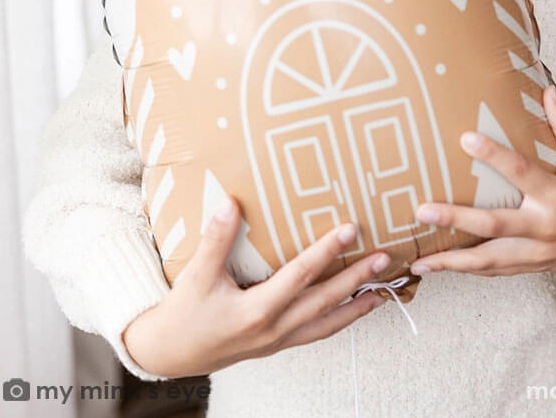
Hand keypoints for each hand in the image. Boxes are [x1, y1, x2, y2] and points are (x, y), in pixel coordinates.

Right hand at [122, 199, 389, 377]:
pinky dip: (341, 320)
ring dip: (358, 305)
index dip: (327, 250)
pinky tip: (355, 308)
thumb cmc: (184, 313)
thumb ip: (215, 239)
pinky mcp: (277, 344)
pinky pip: (317, 333)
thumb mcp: (195, 275)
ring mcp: (278, 340)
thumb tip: (230, 201)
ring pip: (327, 323)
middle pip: (325, 301)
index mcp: (256, 310)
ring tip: (385, 289)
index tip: (351, 229)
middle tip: (385, 256)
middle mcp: (274, 329)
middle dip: (357, 278)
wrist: (170, 354)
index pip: (301, 275)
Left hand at [410, 84, 555, 277]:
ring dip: (452, 260)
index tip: (465, 138)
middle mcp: (545, 227)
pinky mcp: (532, 267)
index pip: (522, 172)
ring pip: (490, 260)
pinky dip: (466, 270)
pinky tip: (437, 268)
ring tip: (419, 258)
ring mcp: (537, 252)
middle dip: (456, 218)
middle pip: (495, 225)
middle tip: (422, 210)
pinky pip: (495, 271)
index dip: (494, 156)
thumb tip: (548, 90)